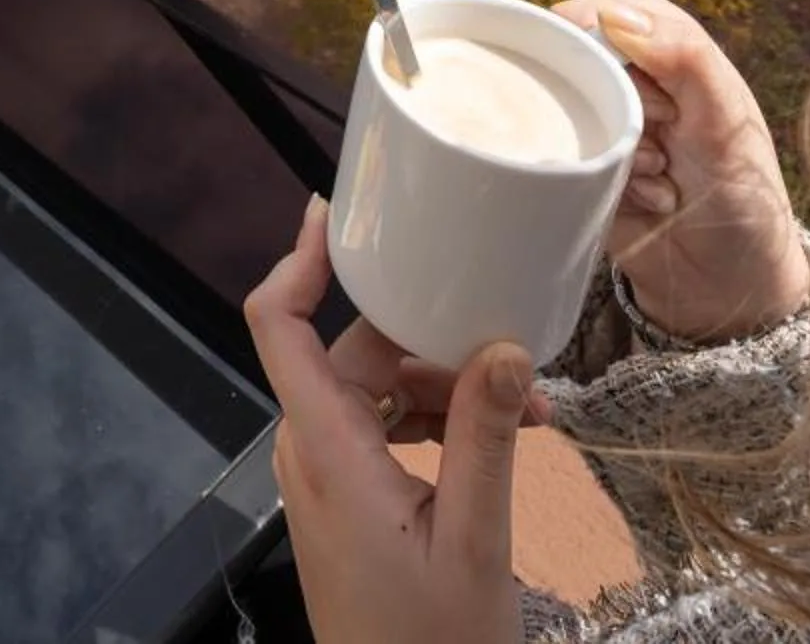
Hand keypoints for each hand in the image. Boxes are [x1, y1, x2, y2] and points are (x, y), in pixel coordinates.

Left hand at [245, 197, 536, 643]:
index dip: (297, 259)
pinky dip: (439, 421)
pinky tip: (504, 433)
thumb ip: (488, 436)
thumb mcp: (476, 538)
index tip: (334, 209)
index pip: (277, 327)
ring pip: (376, 389)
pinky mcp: (346, 498)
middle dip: (430, 338)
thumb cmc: (433, 643)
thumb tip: (506, 347)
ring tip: (533, 411)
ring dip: (447, 386)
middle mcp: (310, 454)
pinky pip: (383, 428)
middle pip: (353, 351)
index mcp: (326, 452)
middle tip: (515, 352)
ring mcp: (324, 477)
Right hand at [552, 0, 809, 344]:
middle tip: (658, 135)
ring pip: (570, 112)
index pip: (620, 15)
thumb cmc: (745, 198)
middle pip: (585, 61)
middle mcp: (639, 91)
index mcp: (678, 60)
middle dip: (611, 97)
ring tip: (661, 175)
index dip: (601, 28)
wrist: (729, 291)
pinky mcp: (587, 177)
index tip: (583, 48)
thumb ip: (685, 58)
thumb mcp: (729, 121)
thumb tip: (614, 14)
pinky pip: (566, 162)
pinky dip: (603, 180)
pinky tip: (649, 201)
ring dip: (612, 145)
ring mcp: (610, 134)